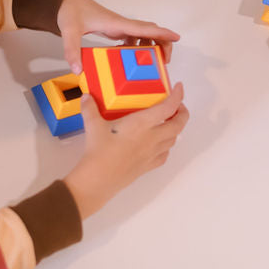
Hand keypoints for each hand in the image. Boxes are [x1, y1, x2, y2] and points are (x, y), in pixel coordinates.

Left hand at [56, 0, 179, 73]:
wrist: (66, 2)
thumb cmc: (70, 12)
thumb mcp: (69, 31)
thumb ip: (72, 50)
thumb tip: (77, 69)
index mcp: (117, 23)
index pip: (145, 28)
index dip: (162, 33)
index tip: (177, 38)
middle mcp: (122, 24)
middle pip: (150, 31)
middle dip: (162, 43)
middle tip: (165, 61)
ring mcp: (119, 27)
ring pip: (144, 35)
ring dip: (151, 46)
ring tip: (151, 63)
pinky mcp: (115, 30)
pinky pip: (133, 38)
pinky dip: (137, 48)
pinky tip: (130, 58)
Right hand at [63, 83, 188, 217]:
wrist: (98, 180)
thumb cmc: (98, 151)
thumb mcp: (92, 126)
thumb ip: (90, 108)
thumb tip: (86, 97)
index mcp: (141, 124)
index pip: (168, 107)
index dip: (178, 96)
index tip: (179, 87)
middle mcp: (152, 137)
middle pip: (178, 125)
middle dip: (182, 113)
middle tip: (177, 106)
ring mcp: (152, 153)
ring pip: (174, 139)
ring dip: (175, 129)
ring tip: (168, 122)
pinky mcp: (148, 166)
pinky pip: (165, 154)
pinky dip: (167, 146)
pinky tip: (159, 144)